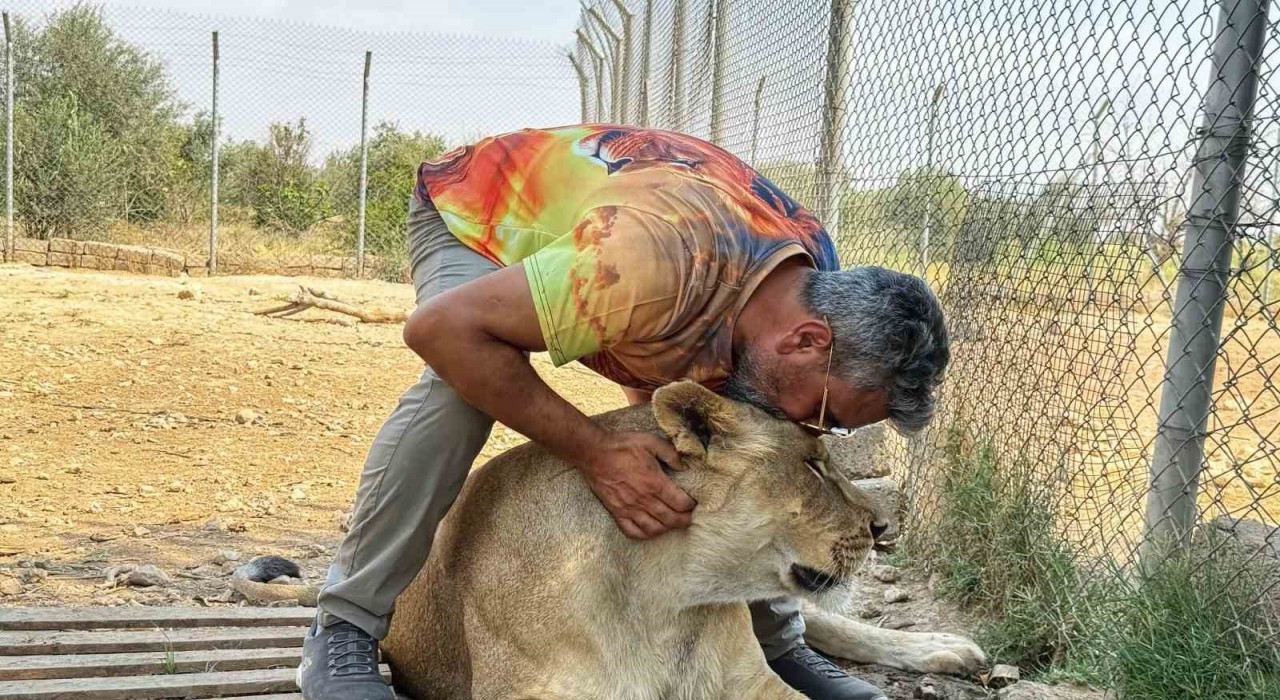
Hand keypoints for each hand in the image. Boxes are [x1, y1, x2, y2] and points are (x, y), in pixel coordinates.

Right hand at [579, 432, 695, 539]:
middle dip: (685, 520)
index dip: (691, 505)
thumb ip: (670, 453)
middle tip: (691, 517)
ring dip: (667, 528)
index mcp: (654, 482)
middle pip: (671, 519)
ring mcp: (629, 508)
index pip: (681, 503)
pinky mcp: (617, 512)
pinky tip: (652, 529)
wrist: (594, 454)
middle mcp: (644, 499)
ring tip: (674, 523)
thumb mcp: (650, 441)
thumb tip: (684, 466)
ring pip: (654, 529)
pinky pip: (633, 531)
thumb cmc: (622, 446)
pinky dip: (645, 534)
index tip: (695, 503)